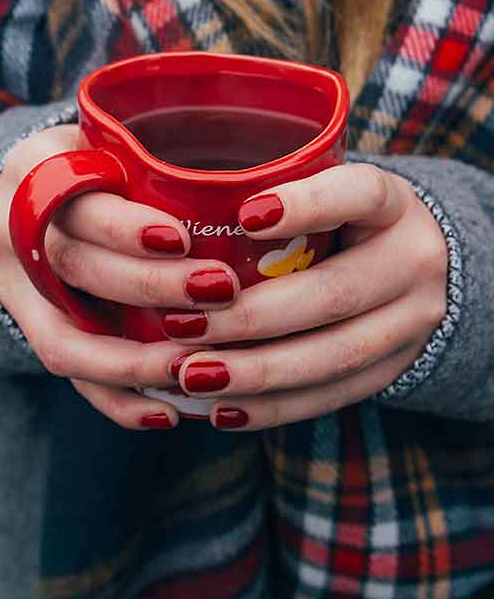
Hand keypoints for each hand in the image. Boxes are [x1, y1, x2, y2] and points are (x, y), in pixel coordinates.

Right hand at [0, 125, 235, 429]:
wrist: (33, 193)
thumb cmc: (100, 162)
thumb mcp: (115, 141)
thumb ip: (158, 160)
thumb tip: (257, 190)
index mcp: (36, 166)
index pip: (76, 200)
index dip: (126, 228)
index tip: (182, 239)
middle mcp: (12, 227)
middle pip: (75, 267)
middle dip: (150, 287)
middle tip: (219, 292)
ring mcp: (12, 285)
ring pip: (64, 338)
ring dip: (134, 361)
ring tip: (197, 368)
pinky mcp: (26, 326)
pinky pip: (66, 374)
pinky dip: (117, 399)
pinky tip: (167, 412)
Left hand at [164, 163, 447, 429]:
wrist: (419, 266)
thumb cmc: (344, 219)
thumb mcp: (329, 190)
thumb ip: (278, 193)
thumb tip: (179, 221)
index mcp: (391, 203)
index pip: (359, 194)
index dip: (307, 205)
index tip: (244, 216)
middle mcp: (413, 260)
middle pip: (333, 294)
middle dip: (251, 317)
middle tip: (182, 325)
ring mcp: (412, 322)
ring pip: (333, 356)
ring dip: (256, 372)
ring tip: (191, 375)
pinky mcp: (395, 369)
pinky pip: (333, 395)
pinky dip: (274, 406)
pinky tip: (223, 408)